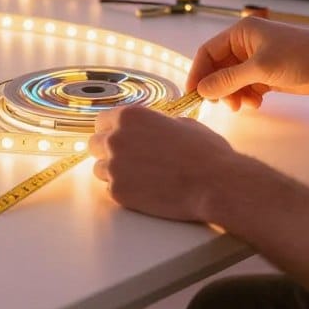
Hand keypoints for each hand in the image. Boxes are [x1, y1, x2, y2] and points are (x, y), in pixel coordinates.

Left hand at [88, 105, 236, 221]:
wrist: (214, 183)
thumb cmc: (203, 151)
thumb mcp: (180, 123)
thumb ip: (155, 123)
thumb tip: (151, 128)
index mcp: (129, 116)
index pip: (102, 120)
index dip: (111, 129)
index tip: (118, 137)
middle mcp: (116, 138)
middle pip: (95, 144)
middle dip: (108, 150)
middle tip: (128, 159)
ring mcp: (114, 166)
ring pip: (99, 168)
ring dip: (114, 171)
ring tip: (139, 177)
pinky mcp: (118, 192)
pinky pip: (110, 189)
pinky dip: (123, 190)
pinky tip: (144, 190)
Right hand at [188, 18, 308, 111]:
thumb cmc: (299, 56)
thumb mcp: (260, 68)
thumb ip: (229, 80)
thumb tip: (202, 89)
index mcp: (241, 33)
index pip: (208, 51)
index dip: (198, 72)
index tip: (193, 93)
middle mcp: (245, 45)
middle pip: (219, 68)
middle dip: (218, 86)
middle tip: (223, 104)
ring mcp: (256, 60)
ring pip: (232, 80)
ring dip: (233, 94)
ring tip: (243, 105)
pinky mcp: (267, 75)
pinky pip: (246, 87)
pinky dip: (246, 97)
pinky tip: (256, 103)